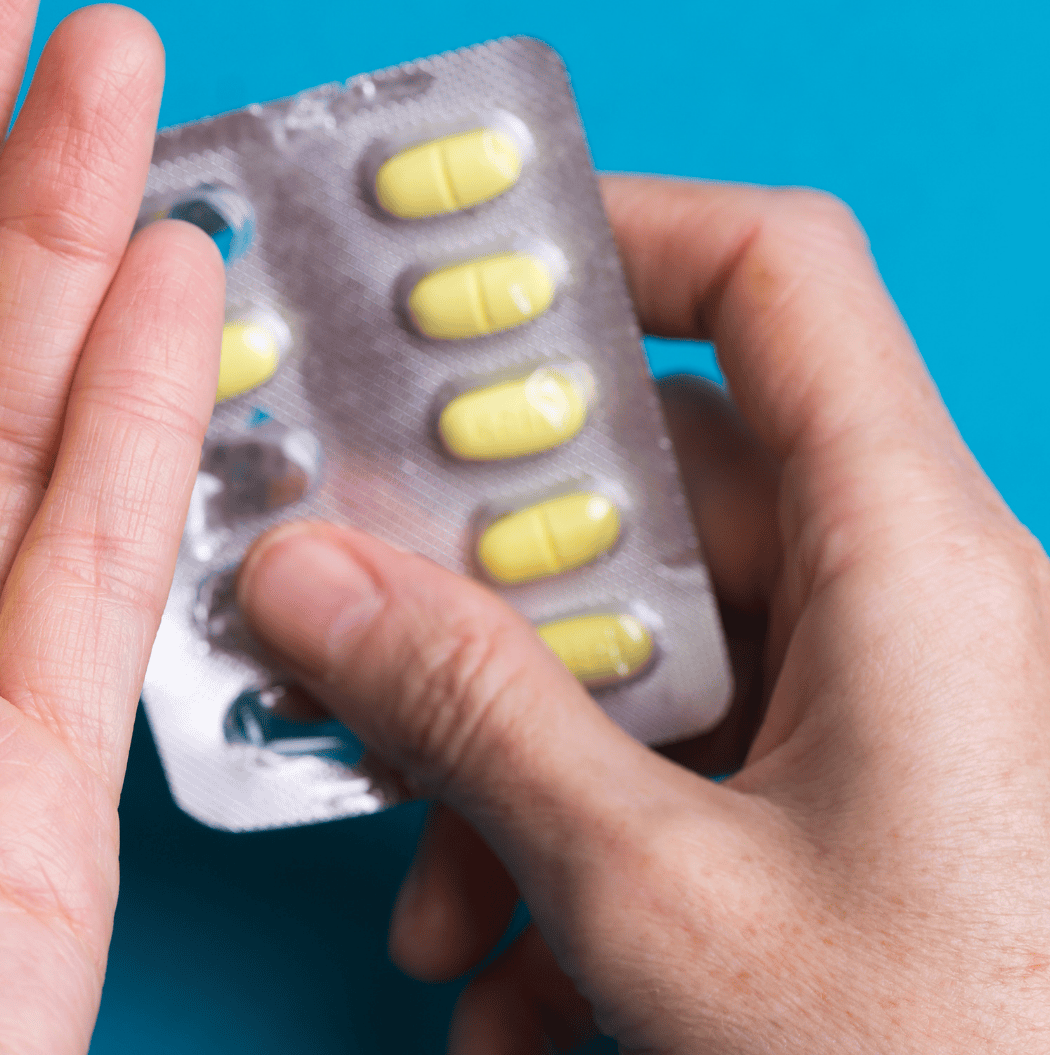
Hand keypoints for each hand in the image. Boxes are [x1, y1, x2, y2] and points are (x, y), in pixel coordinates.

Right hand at [235, 176, 1049, 1051]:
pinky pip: (688, 770)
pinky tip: (513, 990)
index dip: (608, 233)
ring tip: (435, 909)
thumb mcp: (659, 889)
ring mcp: (886, 710)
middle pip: (648, 494)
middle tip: (345, 640)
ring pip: (647, 657)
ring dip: (511, 772)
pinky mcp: (862, 805)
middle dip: (480, 600)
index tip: (444, 278)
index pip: (771, 278)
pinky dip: (579, 859)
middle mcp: (905, 602)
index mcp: (903, 556)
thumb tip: (305, 577)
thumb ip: (471, 713)